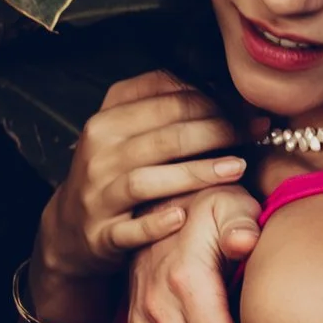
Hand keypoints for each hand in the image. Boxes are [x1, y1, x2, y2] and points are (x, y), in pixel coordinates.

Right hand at [29, 72, 246, 310]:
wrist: (72, 227)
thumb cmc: (113, 173)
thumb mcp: (125, 131)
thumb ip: (162, 107)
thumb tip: (221, 89)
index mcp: (108, 120)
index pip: (165, 100)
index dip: (212, 101)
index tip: (244, 109)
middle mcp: (99, 153)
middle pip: (165, 137)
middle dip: (216, 132)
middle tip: (251, 134)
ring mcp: (99, 194)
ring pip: (149, 180)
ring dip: (196, 173)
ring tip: (236, 169)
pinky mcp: (102, 234)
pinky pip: (131, 229)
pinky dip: (157, 223)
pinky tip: (184, 216)